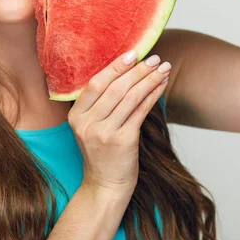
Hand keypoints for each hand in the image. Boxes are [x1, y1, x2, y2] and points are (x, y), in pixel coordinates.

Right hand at [68, 51, 170, 193]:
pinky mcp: (123, 141)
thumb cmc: (102, 152)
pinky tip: (162, 85)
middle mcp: (87, 124)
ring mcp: (104, 133)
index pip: (95, 84)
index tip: (132, 53)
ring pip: (130, 97)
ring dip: (149, 80)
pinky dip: (153, 95)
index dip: (114, 67)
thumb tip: (126, 70)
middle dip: (137, 70)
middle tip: (154, 58)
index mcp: (76, 116)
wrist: (105, 185)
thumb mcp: (92, 126)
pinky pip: (141, 111)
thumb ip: (101, 103)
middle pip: (115, 88)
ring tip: (163, 68)